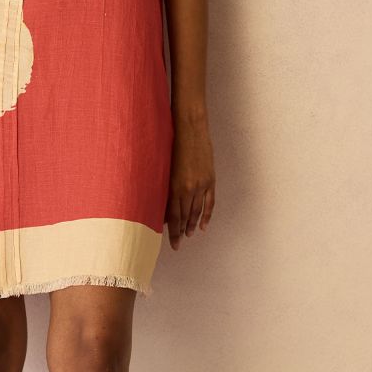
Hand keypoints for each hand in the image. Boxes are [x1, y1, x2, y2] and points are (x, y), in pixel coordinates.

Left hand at [165, 118, 214, 249]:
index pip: (173, 217)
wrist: (189, 127)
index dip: (173, 232)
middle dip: (181, 231)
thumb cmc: (170, 144)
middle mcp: (188, 188)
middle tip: (179, 243)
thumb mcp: (162, 166)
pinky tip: (203, 225)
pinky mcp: (210, 178)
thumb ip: (162, 187)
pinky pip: (209, 202)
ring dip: (192, 224)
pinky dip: (207, 215)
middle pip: (185, 216)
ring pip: (197, 211)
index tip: (172, 244)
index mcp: (174, 186)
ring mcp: (201, 184)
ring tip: (188, 235)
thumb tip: (161, 205)